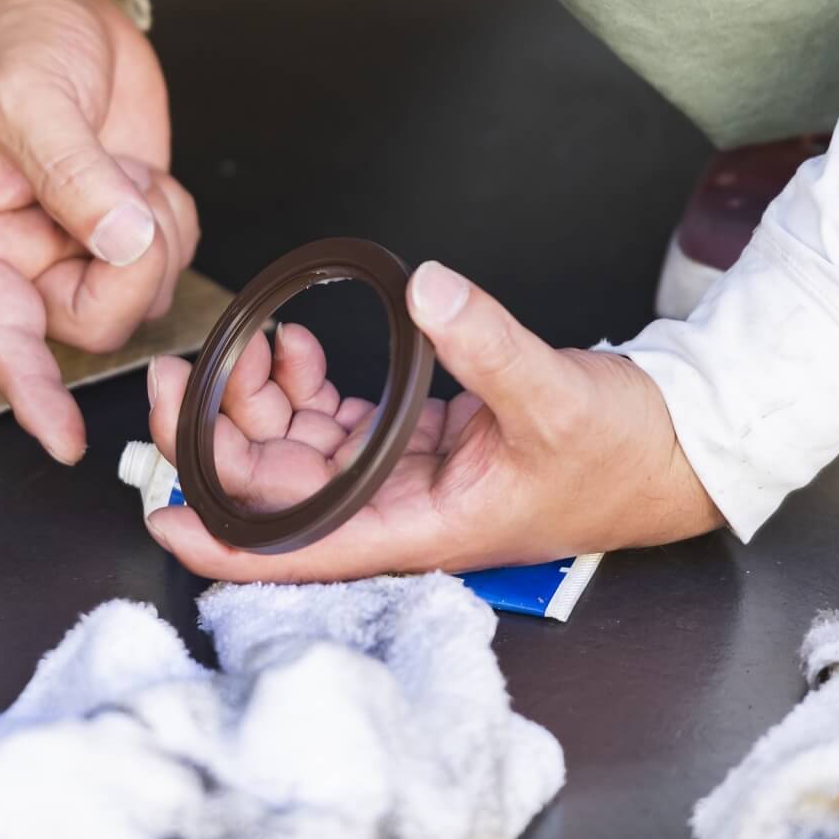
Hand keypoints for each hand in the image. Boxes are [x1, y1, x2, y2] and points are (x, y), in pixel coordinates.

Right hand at [0, 0, 197, 463]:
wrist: (51, 1)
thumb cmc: (9, 45)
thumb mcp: (31, 102)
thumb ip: (75, 176)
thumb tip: (119, 239)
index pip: (3, 339)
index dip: (34, 394)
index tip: (64, 441)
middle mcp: (25, 256)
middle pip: (96, 320)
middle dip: (130, 264)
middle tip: (126, 194)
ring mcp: (79, 244)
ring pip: (141, 296)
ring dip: (156, 235)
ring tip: (126, 171)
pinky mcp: (125, 225)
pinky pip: (168, 258)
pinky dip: (173, 219)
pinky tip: (142, 173)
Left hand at [142, 261, 722, 578]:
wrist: (680, 444)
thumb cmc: (626, 452)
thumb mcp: (554, 396)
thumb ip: (487, 344)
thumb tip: (429, 289)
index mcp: (416, 527)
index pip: (292, 548)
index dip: (218, 537)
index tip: (158, 510)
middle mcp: (396, 510)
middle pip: (275, 488)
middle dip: (218, 434)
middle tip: (179, 372)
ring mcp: (401, 476)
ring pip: (297, 449)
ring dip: (259, 400)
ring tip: (251, 342)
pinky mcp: (416, 440)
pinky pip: (334, 419)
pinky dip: (304, 384)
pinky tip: (294, 347)